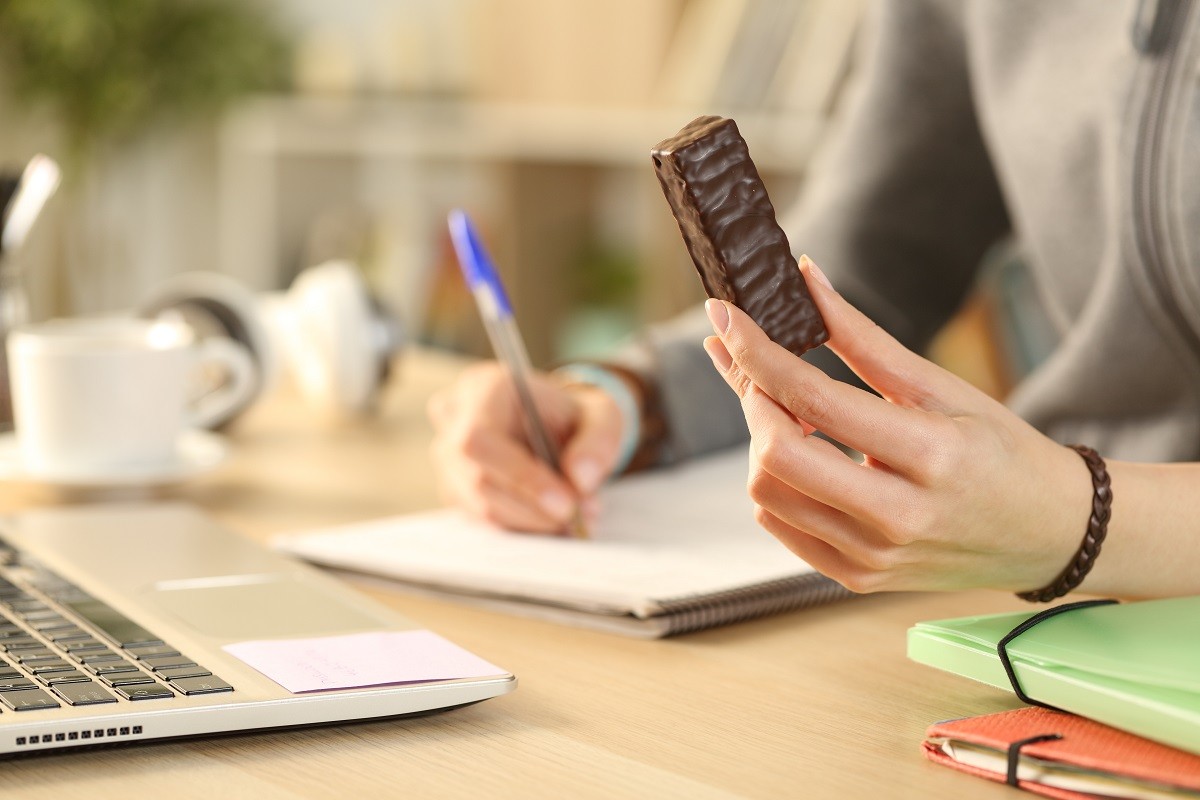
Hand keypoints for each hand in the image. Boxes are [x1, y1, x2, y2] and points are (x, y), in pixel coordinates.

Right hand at [427, 362, 625, 533]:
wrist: (556, 427)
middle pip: (477, 478)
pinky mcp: (456, 491)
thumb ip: (599, 441)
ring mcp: (449, 460)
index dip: (520, 476)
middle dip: (532, 507)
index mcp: (483, 388)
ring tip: (578, 516)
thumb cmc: (573, 416)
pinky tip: (555, 520)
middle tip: (579, 516)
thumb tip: (581, 480)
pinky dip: (524, 527)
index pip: (481, 439)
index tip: (565, 503)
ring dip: (532, 521)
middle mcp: (454, 422)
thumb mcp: (602, 415)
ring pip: (481, 505)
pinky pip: (485, 520)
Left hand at [701, 257, 1090, 593]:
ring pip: (766, 494)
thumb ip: (865, 339)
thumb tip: (806, 281)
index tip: (723, 315)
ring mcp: (875, 557)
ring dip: (759, 441)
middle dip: (751, 398)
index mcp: (930, 455)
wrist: (1051, 534)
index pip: (815, 401)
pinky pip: (779, 526)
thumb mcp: (942, 386)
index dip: (757, 353)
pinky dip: (773, 483)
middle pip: (775, 455)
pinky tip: (798, 454)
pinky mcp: (858, 578)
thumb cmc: (1000, 450)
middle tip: (756, 366)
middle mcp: (899, 516)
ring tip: (785, 411)